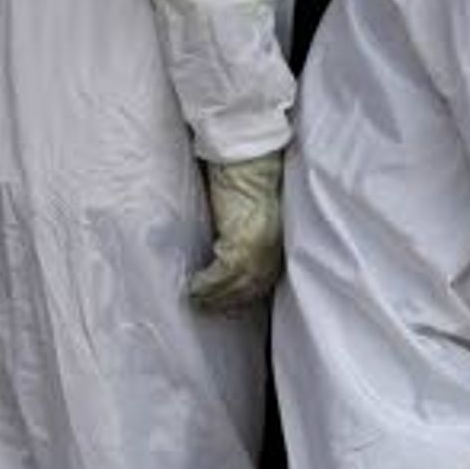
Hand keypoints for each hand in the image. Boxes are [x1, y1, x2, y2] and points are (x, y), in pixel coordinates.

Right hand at [184, 154, 287, 310]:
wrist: (248, 161)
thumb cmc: (247, 181)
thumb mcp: (252, 214)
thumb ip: (247, 235)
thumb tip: (228, 252)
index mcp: (276, 243)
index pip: (264, 280)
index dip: (245, 294)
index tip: (227, 303)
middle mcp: (271, 249)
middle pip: (251, 287)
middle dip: (228, 300)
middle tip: (206, 307)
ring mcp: (258, 248)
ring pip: (236, 285)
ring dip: (213, 295)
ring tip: (195, 298)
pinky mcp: (241, 243)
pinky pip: (222, 273)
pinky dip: (207, 284)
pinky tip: (193, 286)